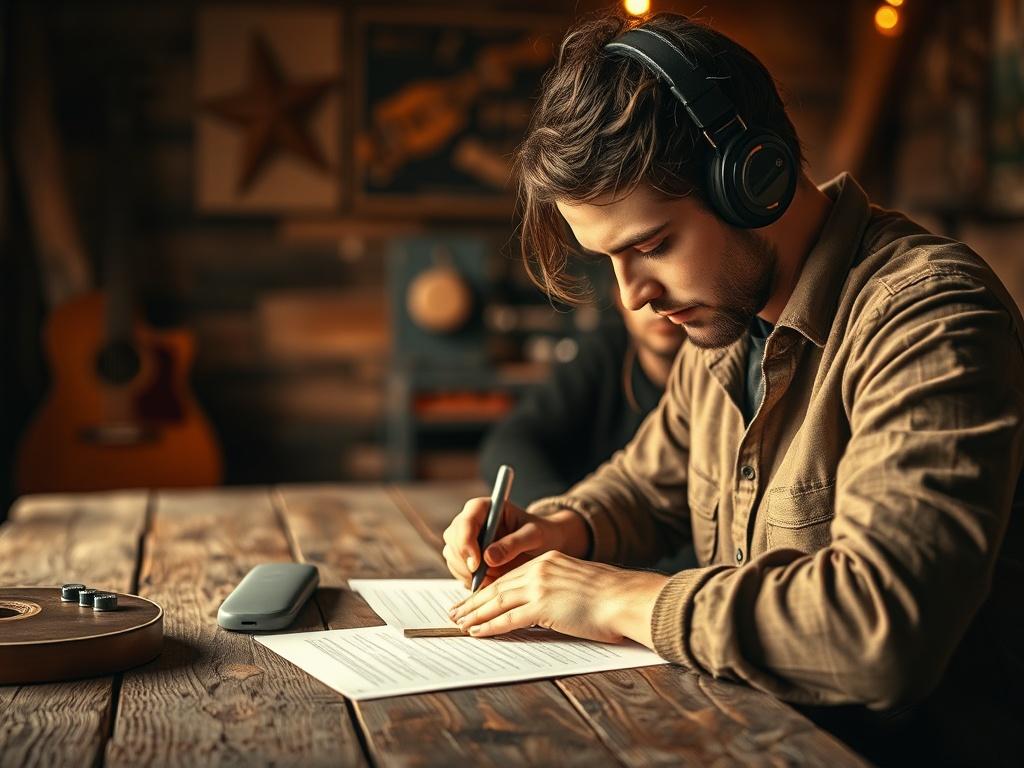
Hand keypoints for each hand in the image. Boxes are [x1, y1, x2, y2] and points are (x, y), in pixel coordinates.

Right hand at [441, 498, 588, 589]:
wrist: (545, 544)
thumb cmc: (542, 533)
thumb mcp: (534, 535)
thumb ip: (514, 543)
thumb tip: (488, 558)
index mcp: (485, 507)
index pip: (466, 520)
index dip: (466, 541)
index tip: (477, 563)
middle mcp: (471, 520)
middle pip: (453, 538)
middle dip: (465, 560)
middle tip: (484, 576)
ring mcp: (466, 538)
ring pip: (452, 555)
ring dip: (467, 572)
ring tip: (493, 578)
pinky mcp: (466, 556)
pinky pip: (458, 569)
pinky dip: (469, 580)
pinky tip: (489, 581)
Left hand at [448, 551, 667, 647]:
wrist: (625, 598)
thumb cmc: (611, 597)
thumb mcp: (578, 583)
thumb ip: (557, 589)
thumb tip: (546, 606)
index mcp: (548, 560)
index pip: (510, 576)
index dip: (489, 589)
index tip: (473, 598)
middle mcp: (540, 569)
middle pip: (498, 586)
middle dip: (473, 600)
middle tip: (455, 611)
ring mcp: (540, 586)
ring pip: (497, 601)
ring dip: (474, 613)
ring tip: (458, 623)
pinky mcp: (543, 606)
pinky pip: (508, 618)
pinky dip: (489, 626)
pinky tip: (476, 631)